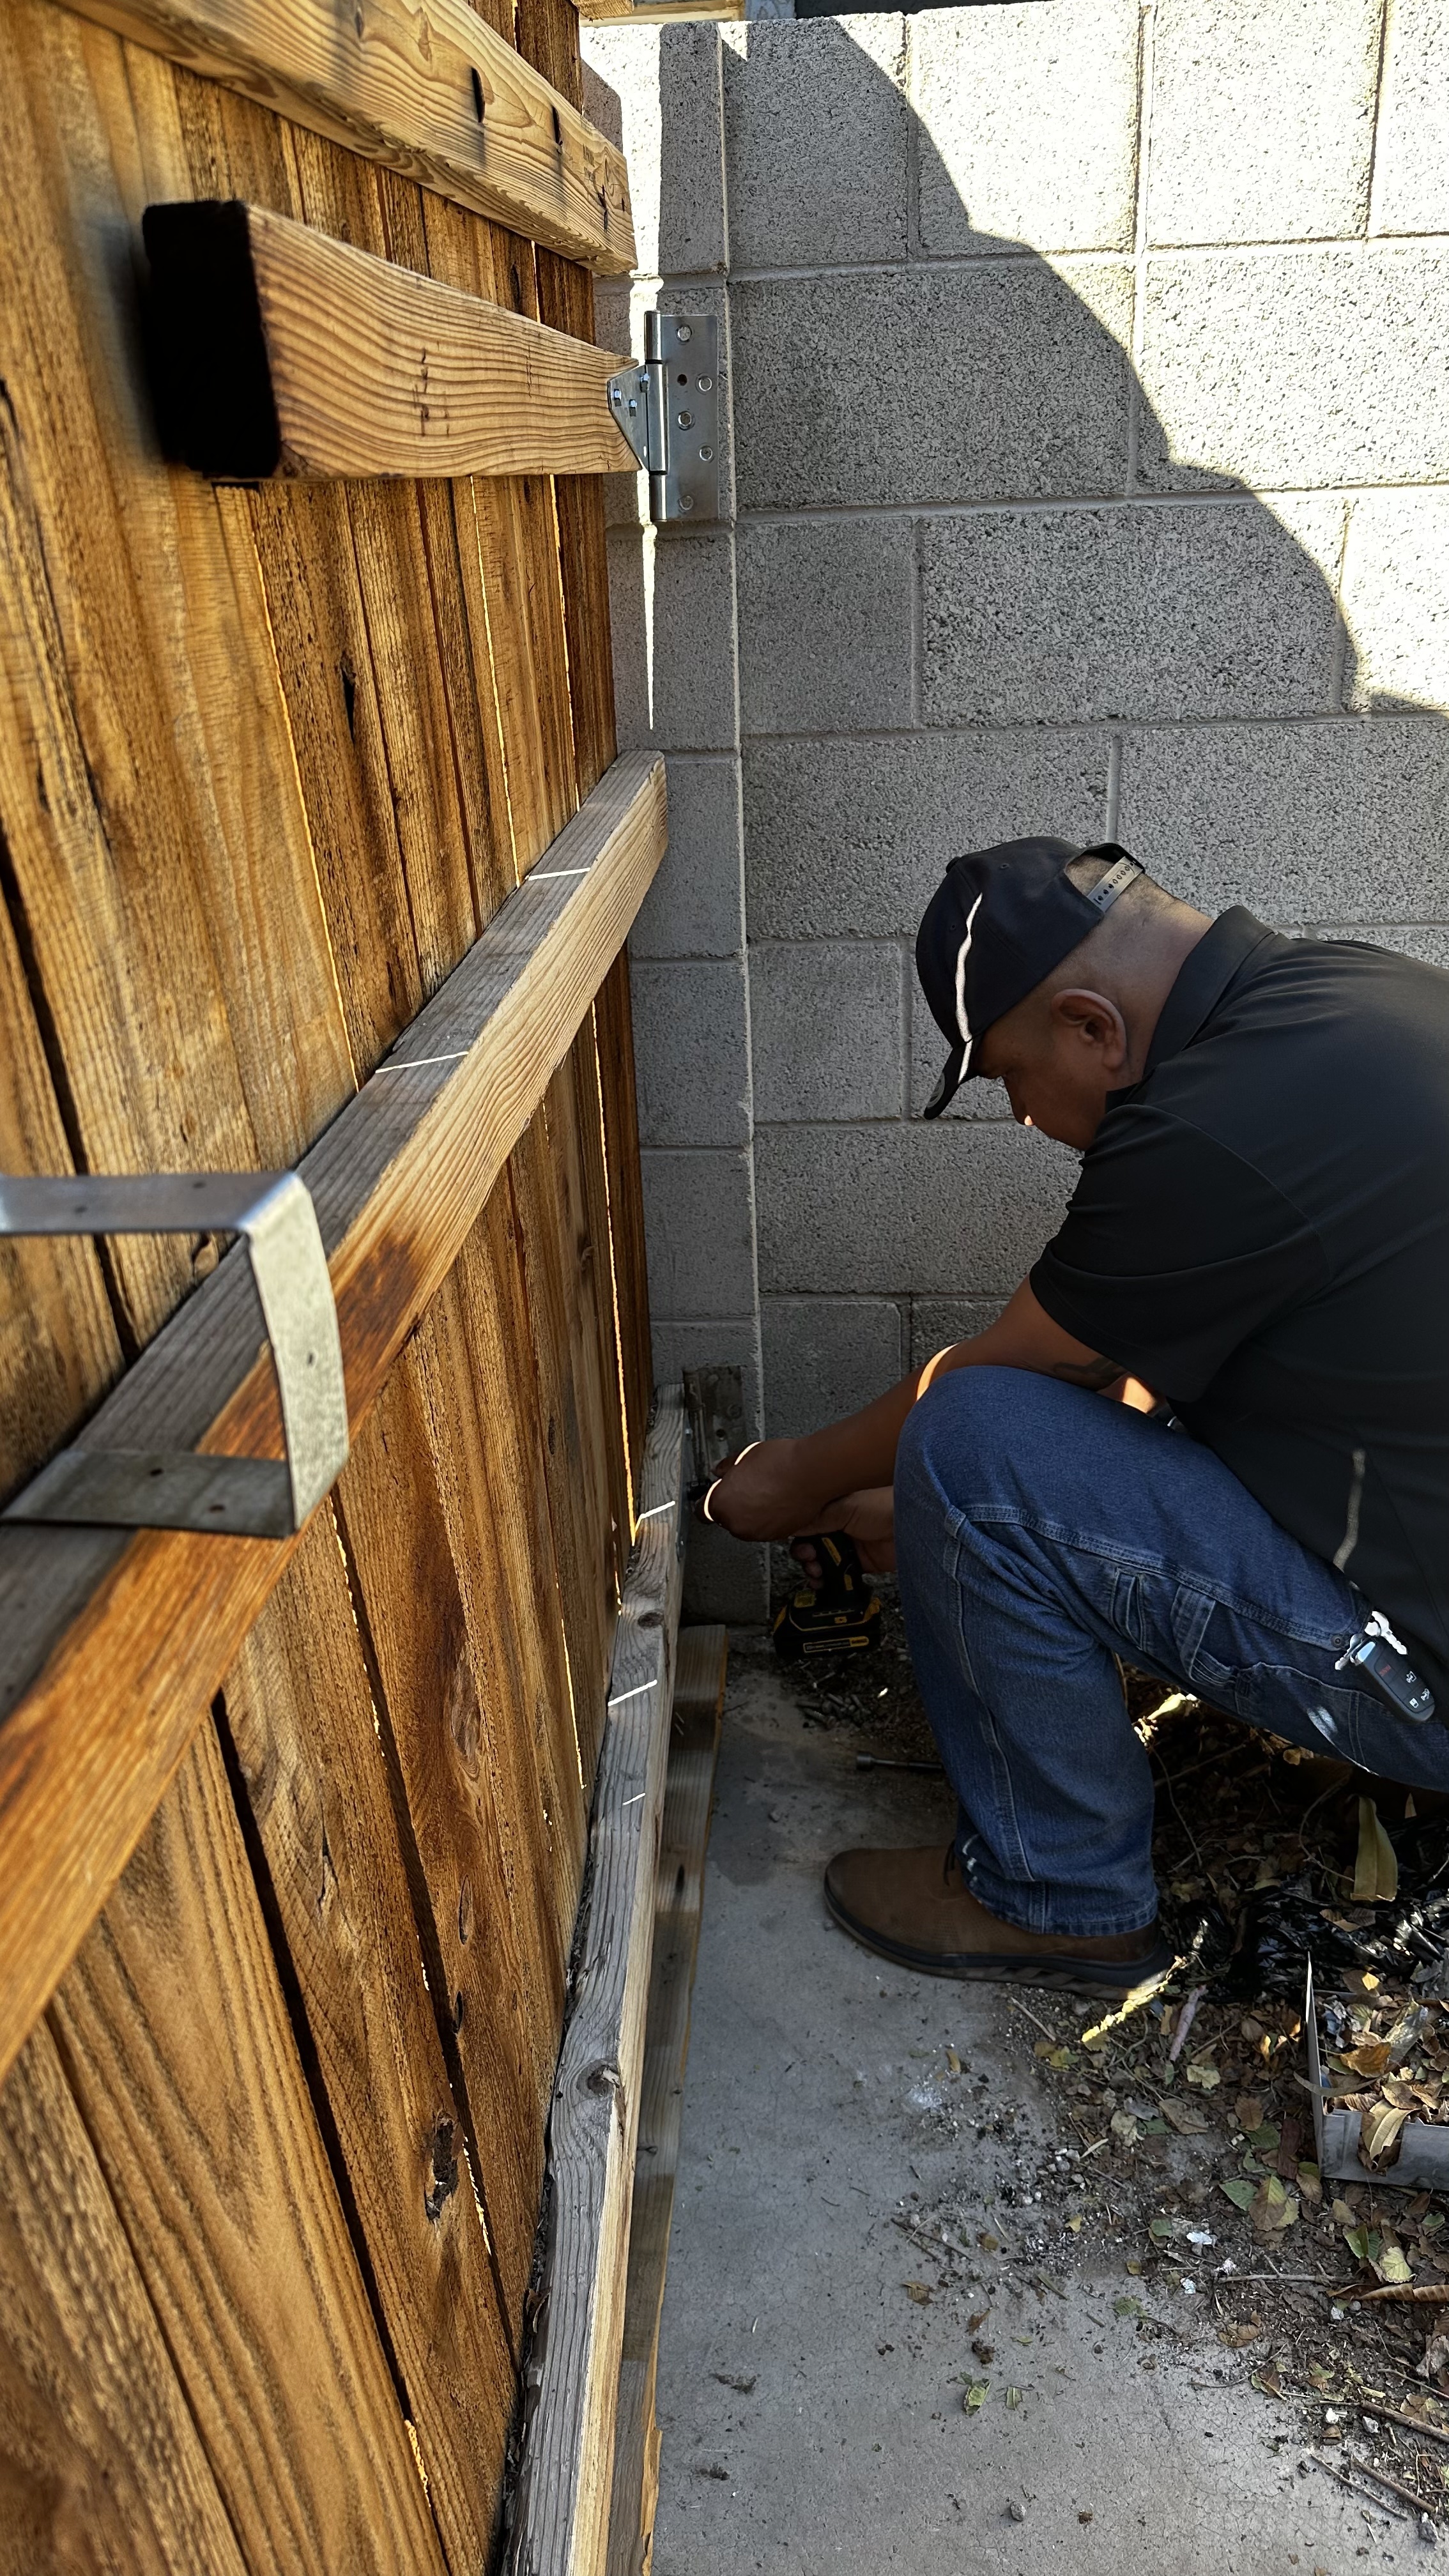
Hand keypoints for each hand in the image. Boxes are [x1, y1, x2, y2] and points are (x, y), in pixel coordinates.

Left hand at [701, 1437, 816, 1541]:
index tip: (714, 1495)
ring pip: (746, 1525)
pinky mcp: (778, 1536)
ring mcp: (758, 1532)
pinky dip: (767, 1518)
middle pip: (726, 1519)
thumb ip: (727, 1468)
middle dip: (732, 1505)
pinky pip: (765, 1528)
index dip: (709, 1500)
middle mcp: (737, 1524)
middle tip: (746, 1488)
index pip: (702, 1511)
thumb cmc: (780, 1463)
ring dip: (750, 1513)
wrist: (810, 1474)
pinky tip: (775, 1500)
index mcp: (722, 1505)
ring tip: (764, 1492)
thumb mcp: (744, 1456)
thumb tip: (721, 1471)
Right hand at [791, 1486, 895, 1584]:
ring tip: (816, 1570)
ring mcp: (849, 1544)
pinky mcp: (858, 1562)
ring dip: (812, 1567)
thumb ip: (817, 1517)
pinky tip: (822, 1581)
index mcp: (834, 1504)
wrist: (915, 1528)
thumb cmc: (887, 1505)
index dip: (797, 1531)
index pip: (807, 1519)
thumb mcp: (845, 1506)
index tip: (795, 1540)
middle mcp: (839, 1523)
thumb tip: (790, 1522)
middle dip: (803, 1552)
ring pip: (820, 1559)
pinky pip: (835, 1574)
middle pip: (810, 1542)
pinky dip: (826, 1580)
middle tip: (808, 1556)